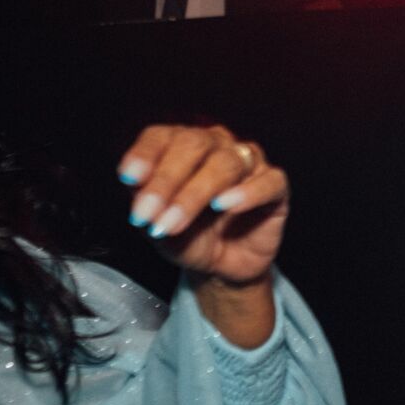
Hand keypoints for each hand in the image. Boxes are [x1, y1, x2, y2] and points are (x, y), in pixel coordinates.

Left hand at [117, 124, 288, 285]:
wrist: (222, 267)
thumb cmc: (188, 237)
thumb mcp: (156, 226)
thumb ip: (147, 205)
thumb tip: (137, 188)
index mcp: (181, 146)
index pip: (162, 136)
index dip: (145, 155)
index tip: (128, 178)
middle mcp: (216, 146)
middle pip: (194, 145)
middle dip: (166, 180)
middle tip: (148, 214)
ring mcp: (249, 163)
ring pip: (226, 163)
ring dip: (195, 194)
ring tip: (174, 223)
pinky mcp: (275, 187)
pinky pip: (268, 181)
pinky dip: (246, 192)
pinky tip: (225, 205)